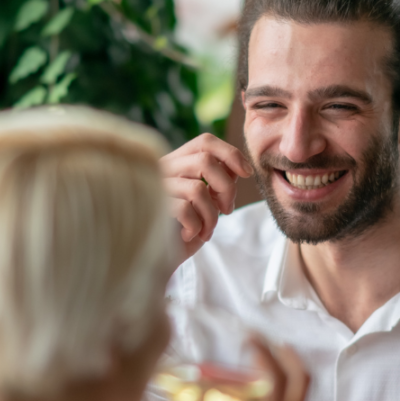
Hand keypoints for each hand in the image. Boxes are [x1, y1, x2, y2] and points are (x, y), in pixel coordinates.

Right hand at [161, 134, 253, 260]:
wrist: (158, 258)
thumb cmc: (184, 228)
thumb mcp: (206, 201)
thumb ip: (218, 180)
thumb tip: (238, 165)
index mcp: (176, 162)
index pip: (205, 142)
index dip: (231, 153)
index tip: (247, 173)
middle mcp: (163, 169)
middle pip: (205, 160)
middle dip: (226, 188)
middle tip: (227, 210)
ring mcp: (156, 187)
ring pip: (197, 189)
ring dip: (211, 215)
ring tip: (206, 229)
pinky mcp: (152, 208)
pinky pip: (185, 210)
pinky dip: (196, 226)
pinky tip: (189, 235)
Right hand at [172, 339, 308, 400]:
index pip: (274, 380)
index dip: (263, 354)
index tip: (248, 340)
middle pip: (302, 380)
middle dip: (288, 355)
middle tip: (268, 342)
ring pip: (301, 395)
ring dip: (287, 374)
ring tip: (262, 366)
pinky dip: (282, 394)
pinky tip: (260, 399)